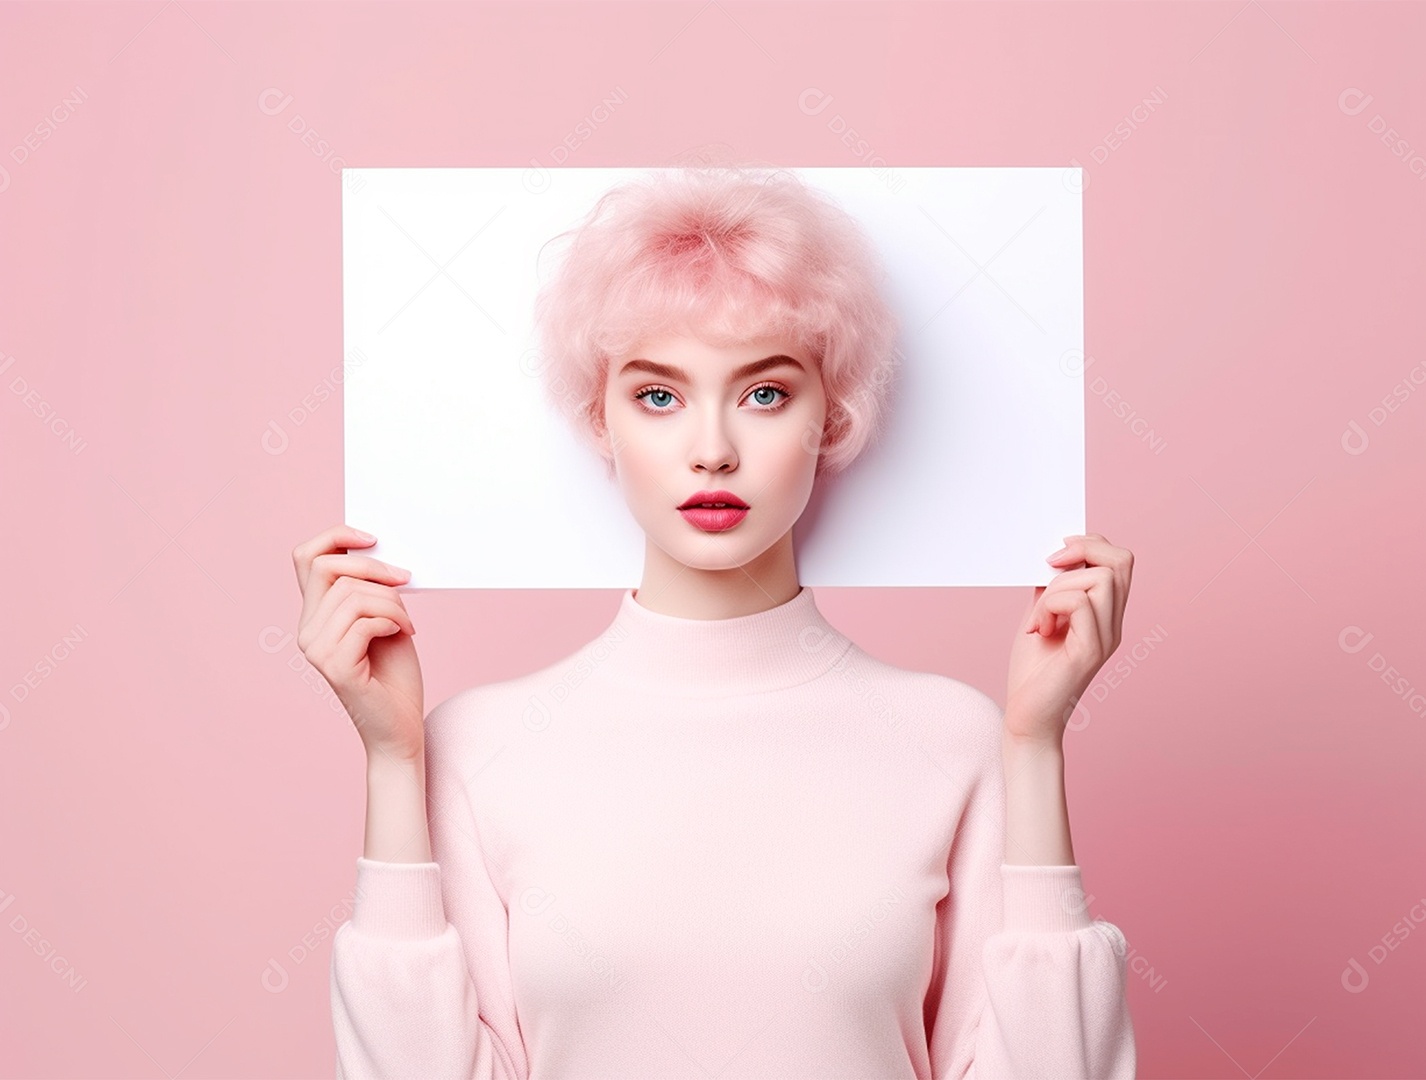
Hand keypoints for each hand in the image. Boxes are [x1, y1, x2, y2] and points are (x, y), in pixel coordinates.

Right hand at [291, 524, 424, 759]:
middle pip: (331, 569)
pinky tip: (402, 633)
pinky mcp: (335, 667)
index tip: (373, 539)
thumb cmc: (395, 673)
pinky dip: (392, 620)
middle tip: (406, 581)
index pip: (305, 557)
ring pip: (353, 595)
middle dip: (376, 569)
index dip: (336, 536)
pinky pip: (364, 622)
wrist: (401, 727)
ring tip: (406, 622)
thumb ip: (369, 588)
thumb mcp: (384, 617)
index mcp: (314, 616)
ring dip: (392, 602)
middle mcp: (307, 631)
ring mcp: (317, 650)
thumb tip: (373, 547)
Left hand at [1005, 533, 1133, 744]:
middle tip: (1047, 569)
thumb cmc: (1033, 673)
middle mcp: (1113, 625)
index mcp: (1106, 615)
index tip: (1055, 556)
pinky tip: (1038, 628)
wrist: (1026, 718)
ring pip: (1100, 579)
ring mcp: (1105, 639)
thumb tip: (1053, 556)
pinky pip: (1081, 604)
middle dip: (1081, 551)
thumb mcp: (1040, 616)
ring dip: (1057, 588)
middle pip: (1121, 561)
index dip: (1090, 544)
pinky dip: (1051, 606)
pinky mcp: (1090, 652)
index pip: (1119, 561)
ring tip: (1039, 616)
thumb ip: (1050, 588)